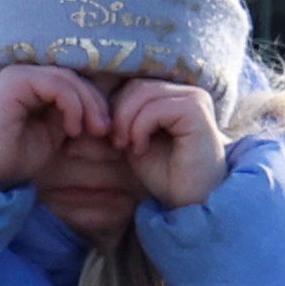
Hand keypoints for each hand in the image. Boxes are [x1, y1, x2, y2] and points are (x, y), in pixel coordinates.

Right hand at [0, 65, 110, 189]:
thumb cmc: (15, 159)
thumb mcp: (54, 134)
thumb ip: (73, 116)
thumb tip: (106, 112)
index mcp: (31, 84)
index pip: (72, 82)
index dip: (93, 102)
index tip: (104, 131)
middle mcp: (22, 74)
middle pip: (73, 77)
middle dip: (95, 103)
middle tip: (104, 131)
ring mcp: (17, 75)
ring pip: (67, 79)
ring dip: (88, 105)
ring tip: (94, 132)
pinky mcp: (14, 81)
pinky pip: (56, 85)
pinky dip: (73, 106)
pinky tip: (73, 129)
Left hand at [109, 79, 225, 207]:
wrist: (190, 200)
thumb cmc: (164, 174)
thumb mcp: (133, 140)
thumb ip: (120, 119)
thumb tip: (88, 105)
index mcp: (174, 96)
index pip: (133, 85)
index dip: (115, 108)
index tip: (112, 138)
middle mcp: (186, 92)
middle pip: (137, 86)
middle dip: (118, 114)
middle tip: (117, 144)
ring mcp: (194, 98)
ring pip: (144, 92)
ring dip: (126, 122)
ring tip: (128, 147)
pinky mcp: (196, 110)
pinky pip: (155, 108)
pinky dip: (140, 128)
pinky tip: (141, 150)